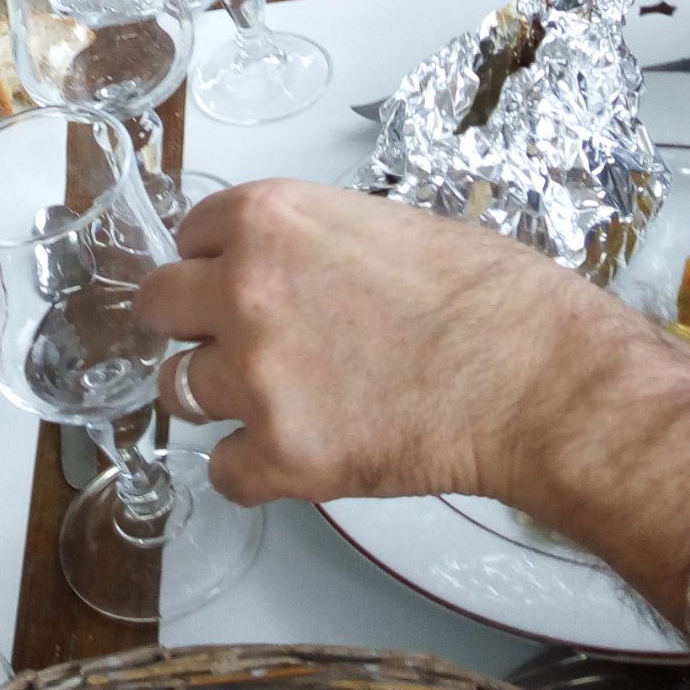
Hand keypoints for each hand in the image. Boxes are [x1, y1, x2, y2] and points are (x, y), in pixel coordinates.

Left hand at [135, 181, 573, 510]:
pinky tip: (296, 454)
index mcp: (268, 219)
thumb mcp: (377, 225)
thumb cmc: (482, 295)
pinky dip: (253, 470)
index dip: (215, 260)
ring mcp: (254, 377)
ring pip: (179, 390)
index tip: (235, 280)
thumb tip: (275, 269)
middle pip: (157, 307)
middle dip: (191, 324)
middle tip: (236, 341)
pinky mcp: (279, 456)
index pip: (188, 234)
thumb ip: (303, 244)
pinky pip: (223, 471)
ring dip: (220, 396)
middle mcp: (242, 290)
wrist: (531, 377)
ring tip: (281, 400)